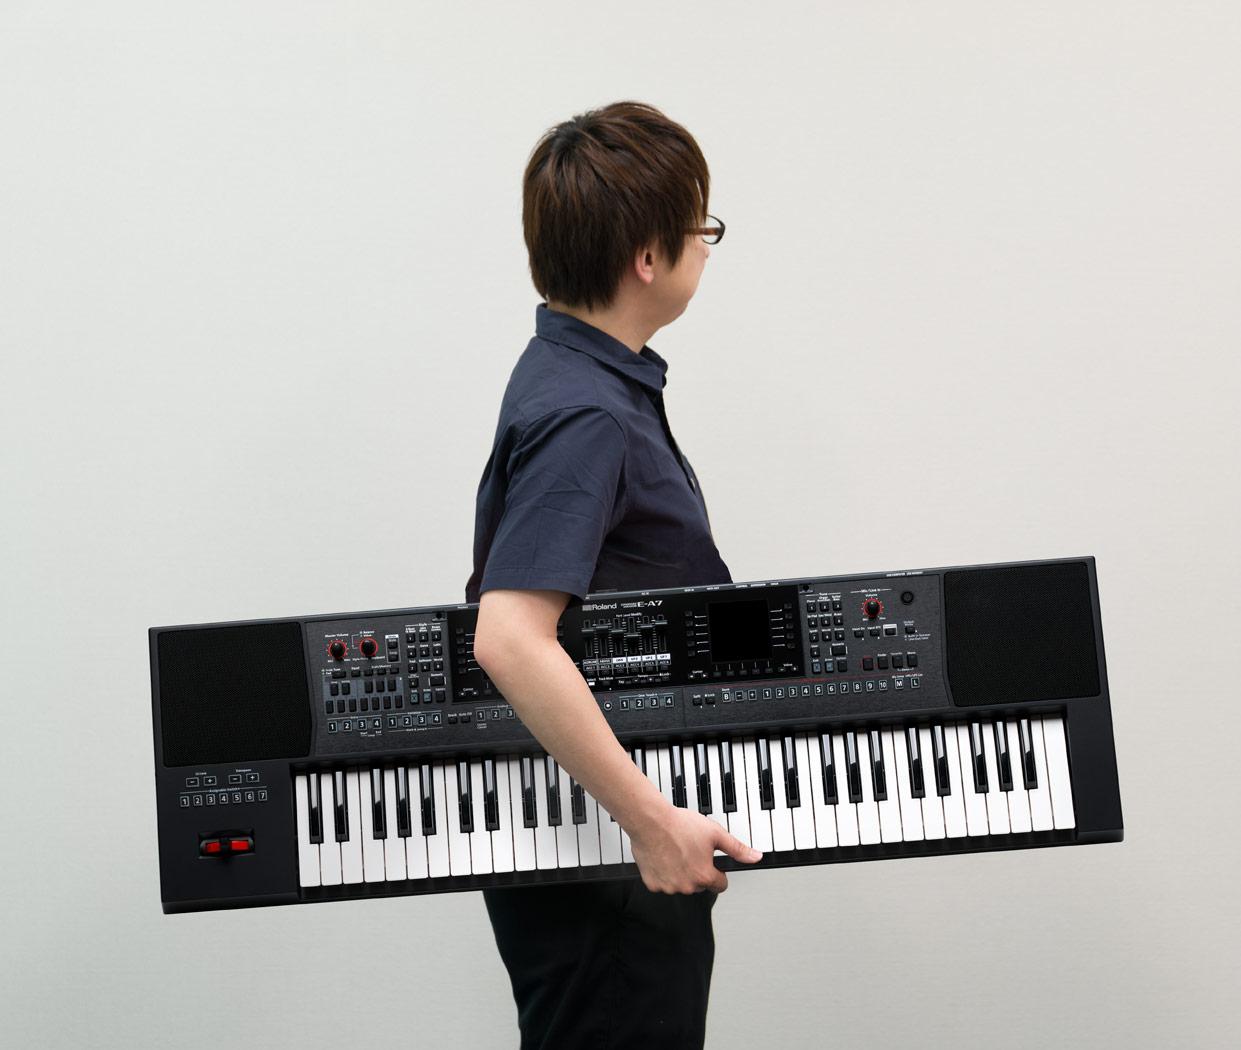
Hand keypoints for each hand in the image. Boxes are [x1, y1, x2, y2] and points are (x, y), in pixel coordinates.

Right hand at [628, 801, 762, 893]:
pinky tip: (663, 856)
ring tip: (676, 851)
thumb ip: (737, 849)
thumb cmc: (679, 826)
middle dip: (697, 871)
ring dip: (680, 873)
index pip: (720, 885)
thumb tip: (755, 857)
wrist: (651, 821)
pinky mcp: (652, 884)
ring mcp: (668, 887)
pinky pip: (662, 883)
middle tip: (691, 850)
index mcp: (704, 876)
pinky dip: (663, 873)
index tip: (711, 863)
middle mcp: (687, 886)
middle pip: (699, 884)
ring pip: (680, 884)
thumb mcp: (715, 833)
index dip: (718, 872)